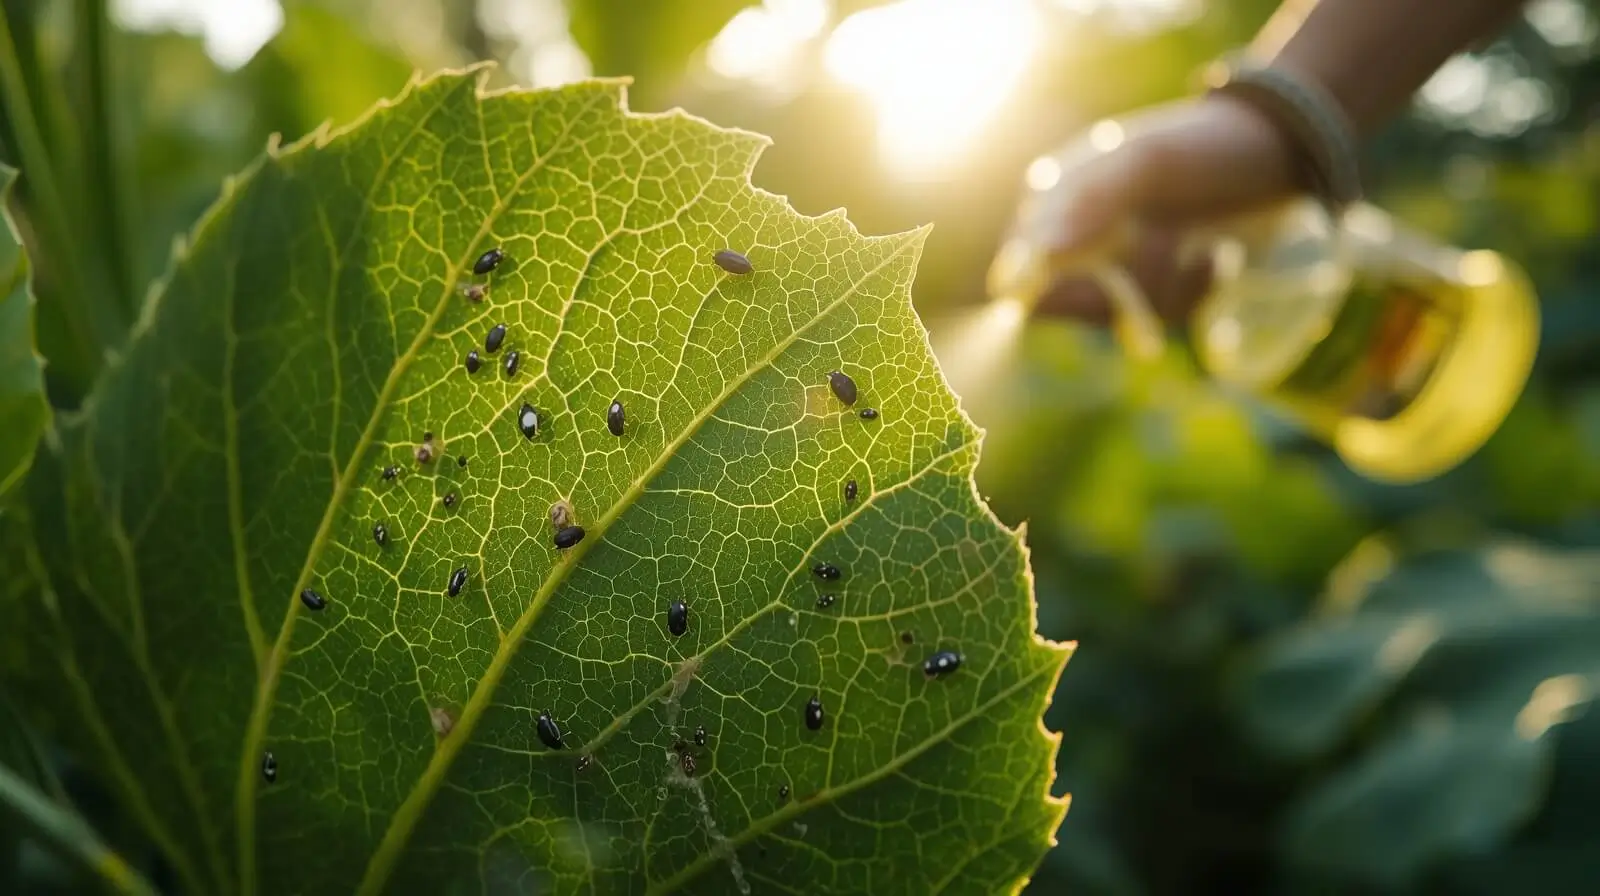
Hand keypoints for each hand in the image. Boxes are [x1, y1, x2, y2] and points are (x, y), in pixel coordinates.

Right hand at [1030, 94, 1301, 325]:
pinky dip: (1191, 296)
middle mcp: (1077, 231)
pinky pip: (1155, 316)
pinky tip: (1215, 259)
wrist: (1282, 145)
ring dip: (1168, 294)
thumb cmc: (1207, 146)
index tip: (1111, 292)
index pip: (1022, 273)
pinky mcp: (1157, 278)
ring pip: (1116, 318)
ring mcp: (1117, 257)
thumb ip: (1090, 202)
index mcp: (1056, 196)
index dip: (1059, 293)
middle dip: (1128, 293)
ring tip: (1207, 253)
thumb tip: (1040, 254)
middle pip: (1071, 304)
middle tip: (1179, 254)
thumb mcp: (1149, 163)